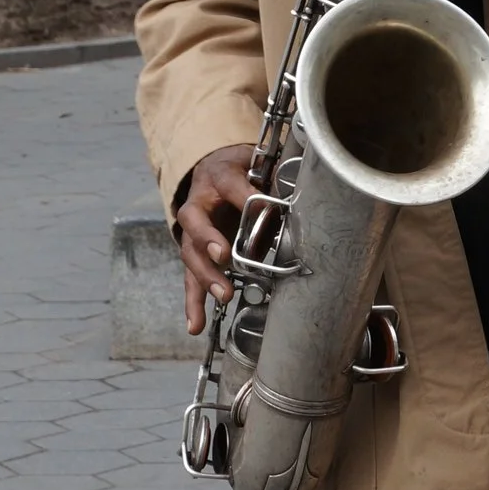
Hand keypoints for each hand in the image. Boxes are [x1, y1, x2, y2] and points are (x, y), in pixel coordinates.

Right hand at [177, 143, 255, 334]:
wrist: (214, 167)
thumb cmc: (241, 169)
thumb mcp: (258, 165)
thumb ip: (274, 182)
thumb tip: (298, 201)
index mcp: (219, 177)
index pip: (230, 185)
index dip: (244, 196)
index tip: (262, 206)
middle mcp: (200, 203)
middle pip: (196, 224)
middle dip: (209, 241)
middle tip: (224, 257)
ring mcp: (194, 231)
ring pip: (191, 253)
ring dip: (206, 277)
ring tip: (222, 294)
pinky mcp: (195, 252)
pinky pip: (190, 278)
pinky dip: (193, 303)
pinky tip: (195, 325)